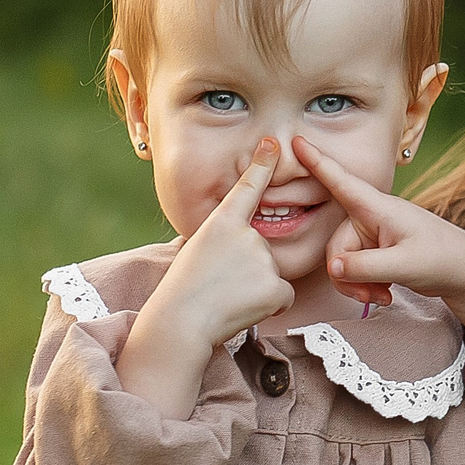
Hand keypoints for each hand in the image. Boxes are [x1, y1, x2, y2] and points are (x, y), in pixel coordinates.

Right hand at [139, 139, 296, 356]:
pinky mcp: (276, 285)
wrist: (181, 321)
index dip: (261, 165)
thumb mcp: (196, 252)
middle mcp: (247, 234)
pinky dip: (268, 305)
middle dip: (249, 269)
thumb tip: (240, 250)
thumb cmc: (183, 291)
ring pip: (272, 274)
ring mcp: (263, 258)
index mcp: (221, 222)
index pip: (247, 188)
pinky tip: (244, 308)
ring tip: (228, 298)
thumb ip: (223, 242)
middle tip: (220, 284)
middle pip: (262, 250)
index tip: (273, 143)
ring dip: (256, 289)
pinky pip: (283, 296)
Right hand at [295, 136, 464, 335]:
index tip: (295, 142)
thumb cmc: (444, 258)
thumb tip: (331, 268)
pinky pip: (354, 270)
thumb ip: (365, 267)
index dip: (316, 162)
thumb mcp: (404, 264)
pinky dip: (364, 286)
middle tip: (370, 294)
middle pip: (336, 244)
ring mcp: (373, 236)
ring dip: (356, 284)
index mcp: (379, 208)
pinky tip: (384, 294)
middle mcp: (371, 217)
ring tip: (381, 296)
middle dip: (346, 274)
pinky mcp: (376, 252)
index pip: (341, 182)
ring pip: (342, 262)